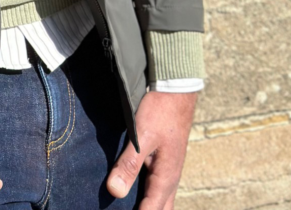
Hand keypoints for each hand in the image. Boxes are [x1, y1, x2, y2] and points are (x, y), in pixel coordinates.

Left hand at [106, 91, 196, 208]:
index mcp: (165, 178)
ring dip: (147, 206)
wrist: (175, 91)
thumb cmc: (160, 112)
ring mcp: (168, 171)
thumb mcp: (141, 136)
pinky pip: (157, 188)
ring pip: (160, 201)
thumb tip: (114, 191)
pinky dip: (147, 197)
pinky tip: (132, 192)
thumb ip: (129, 164)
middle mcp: (169, 180)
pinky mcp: (164, 162)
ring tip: (125, 204)